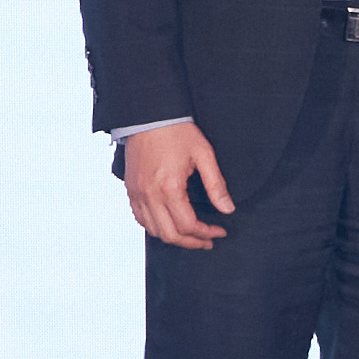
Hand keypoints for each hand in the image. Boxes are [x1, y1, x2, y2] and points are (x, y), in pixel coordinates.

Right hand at [122, 121, 232, 249]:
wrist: (149, 116)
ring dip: (174, 237)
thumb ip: (216, 185)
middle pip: (170, 234)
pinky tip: (171, 223)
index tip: (220, 231)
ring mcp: (137, 194)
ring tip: (192, 235)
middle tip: (208, 240)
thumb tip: (227, 209)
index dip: (206, 233)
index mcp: (169, 188)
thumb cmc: (177, 132)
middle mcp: (149, 195)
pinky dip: (156, 227)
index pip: (188, 225)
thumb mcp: (204, 154)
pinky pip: (141, 219)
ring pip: (154, 230)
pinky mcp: (131, 190)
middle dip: (192, 242)